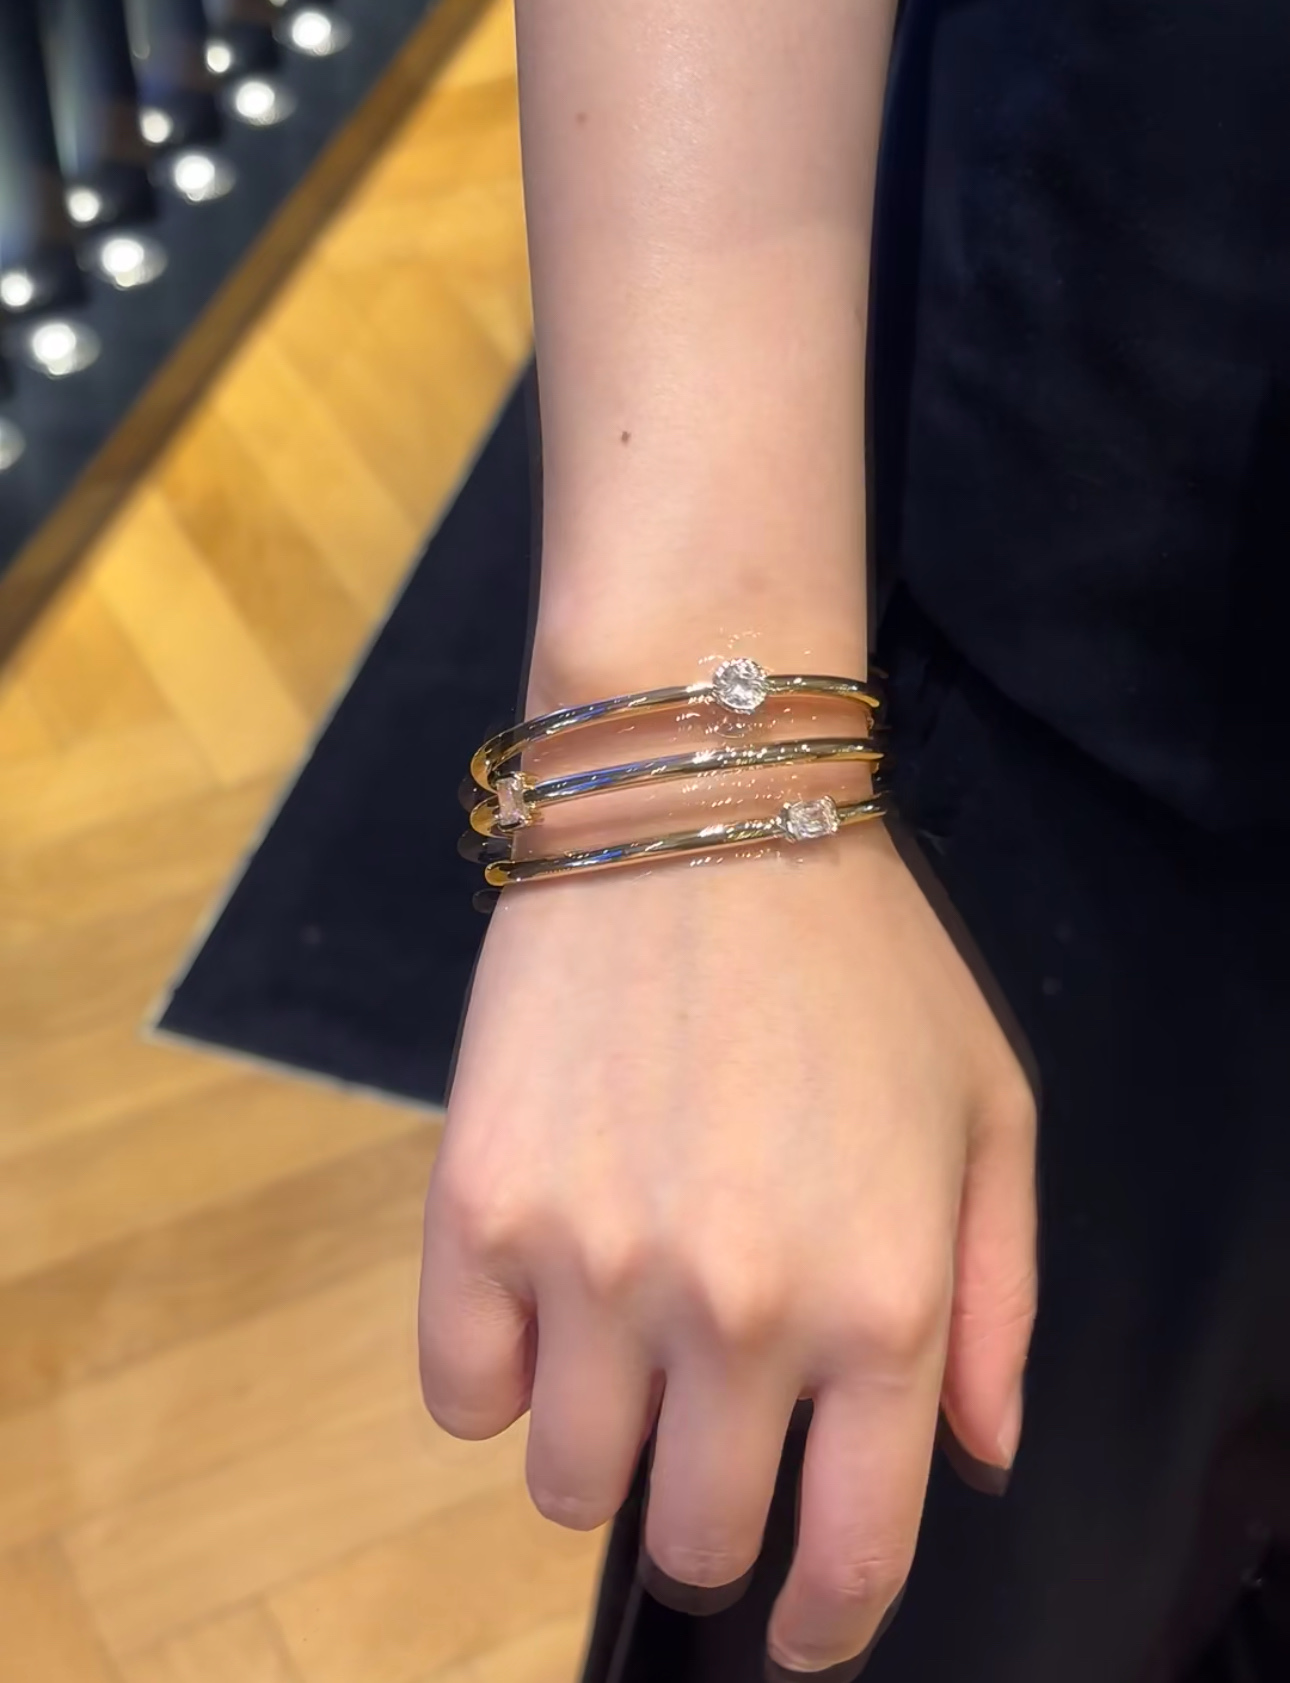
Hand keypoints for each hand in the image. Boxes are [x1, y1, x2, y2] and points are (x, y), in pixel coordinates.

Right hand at [418, 816, 1036, 1674]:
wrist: (698, 803)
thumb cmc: (863, 957)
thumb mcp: (988, 1111)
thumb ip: (1000, 1305)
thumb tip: (975, 1460)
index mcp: (883, 1303)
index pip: (848, 1559)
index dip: (823, 1623)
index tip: (800, 1623)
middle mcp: (739, 1312)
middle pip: (690, 1539)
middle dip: (707, 1521)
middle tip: (707, 1440)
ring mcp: (592, 1266)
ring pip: (564, 1485)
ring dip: (601, 1442)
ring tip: (624, 1339)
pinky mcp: (477, 1211)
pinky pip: (458, 1396)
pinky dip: (500, 1375)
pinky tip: (543, 1293)